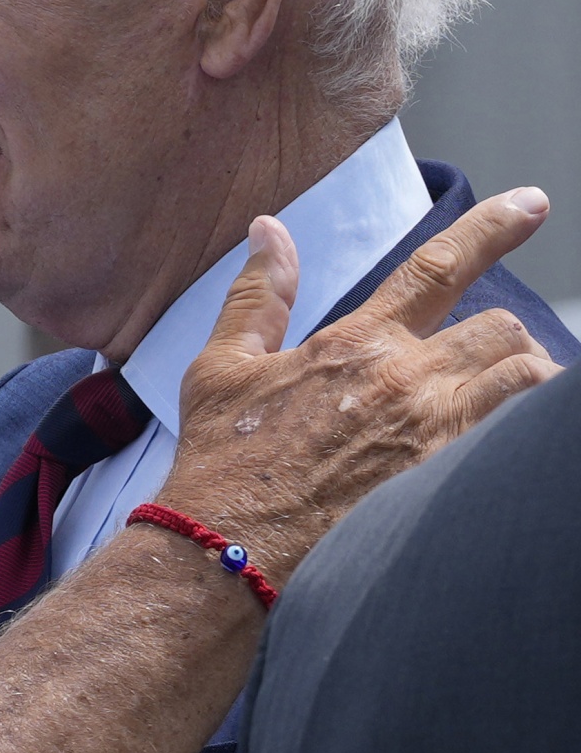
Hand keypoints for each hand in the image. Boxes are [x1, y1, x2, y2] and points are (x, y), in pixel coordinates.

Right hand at [157, 188, 560, 582]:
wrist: (229, 548)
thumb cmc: (221, 461)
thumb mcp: (221, 367)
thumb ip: (258, 295)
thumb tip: (268, 229)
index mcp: (355, 343)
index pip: (438, 266)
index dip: (493, 228)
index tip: (532, 204)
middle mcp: (406, 379)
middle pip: (501, 328)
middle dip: (504, 338)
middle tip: (487, 362)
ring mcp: (435, 434)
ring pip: (529, 379)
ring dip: (527, 383)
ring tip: (510, 404)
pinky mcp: (450, 484)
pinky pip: (523, 439)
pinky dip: (529, 433)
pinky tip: (509, 449)